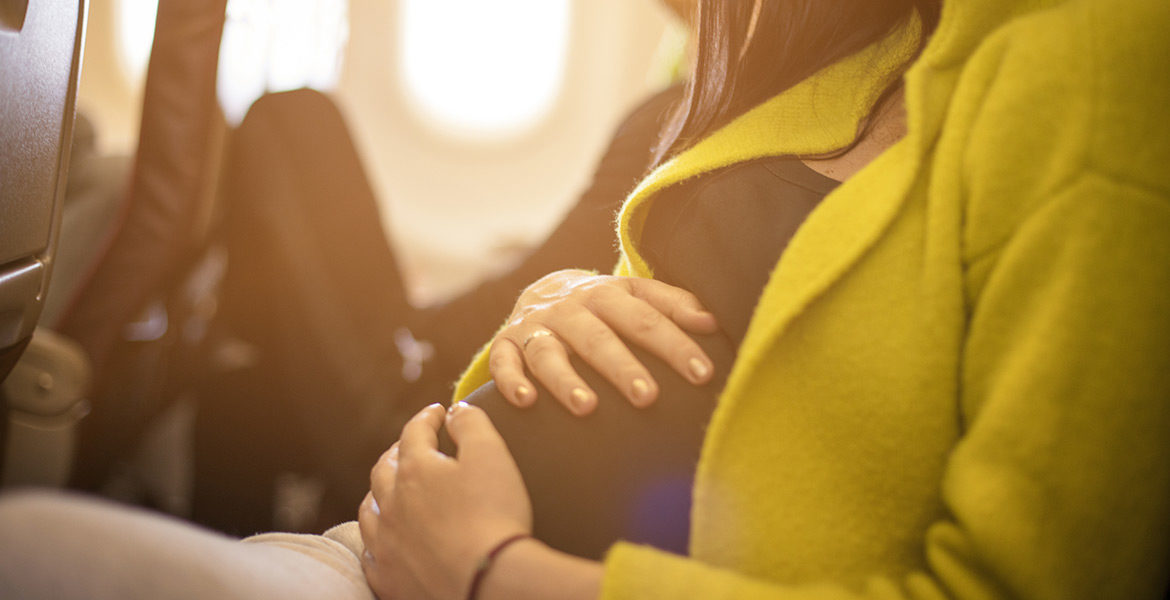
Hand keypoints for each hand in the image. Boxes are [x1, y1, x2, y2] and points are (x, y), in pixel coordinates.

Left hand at [359, 403, 532, 599]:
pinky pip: (370, 552)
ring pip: (369, 509)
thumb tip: (456, 410)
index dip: (428, 418)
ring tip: (390, 488)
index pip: (415, 432)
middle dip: (397, 451)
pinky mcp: (388, 577)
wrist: (487, 582)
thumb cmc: (493, 515)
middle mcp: (391, 503)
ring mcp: (385, 542)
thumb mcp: (491, 454)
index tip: (438, 412)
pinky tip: (384, 538)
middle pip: (384, 468)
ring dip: (378, 493)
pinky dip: (375, 538)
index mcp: (415, 470)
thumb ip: (471, 424)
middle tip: (409, 446)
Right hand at [489, 269, 717, 414]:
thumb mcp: (636, 296)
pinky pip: (504, 362)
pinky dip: (511, 380)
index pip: (645, 318)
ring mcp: (536, 326)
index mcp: (608, 294)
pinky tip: (526, 401)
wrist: (540, 292)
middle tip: (648, 396)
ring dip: (566, 380)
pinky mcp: (506, 343)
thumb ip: (673, 305)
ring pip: (549, 352)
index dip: (675, 345)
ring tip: (587, 407)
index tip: (702, 374)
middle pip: (598, 337)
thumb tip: (712, 323)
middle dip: (622, 366)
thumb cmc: (604, 307)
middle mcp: (571, 308)